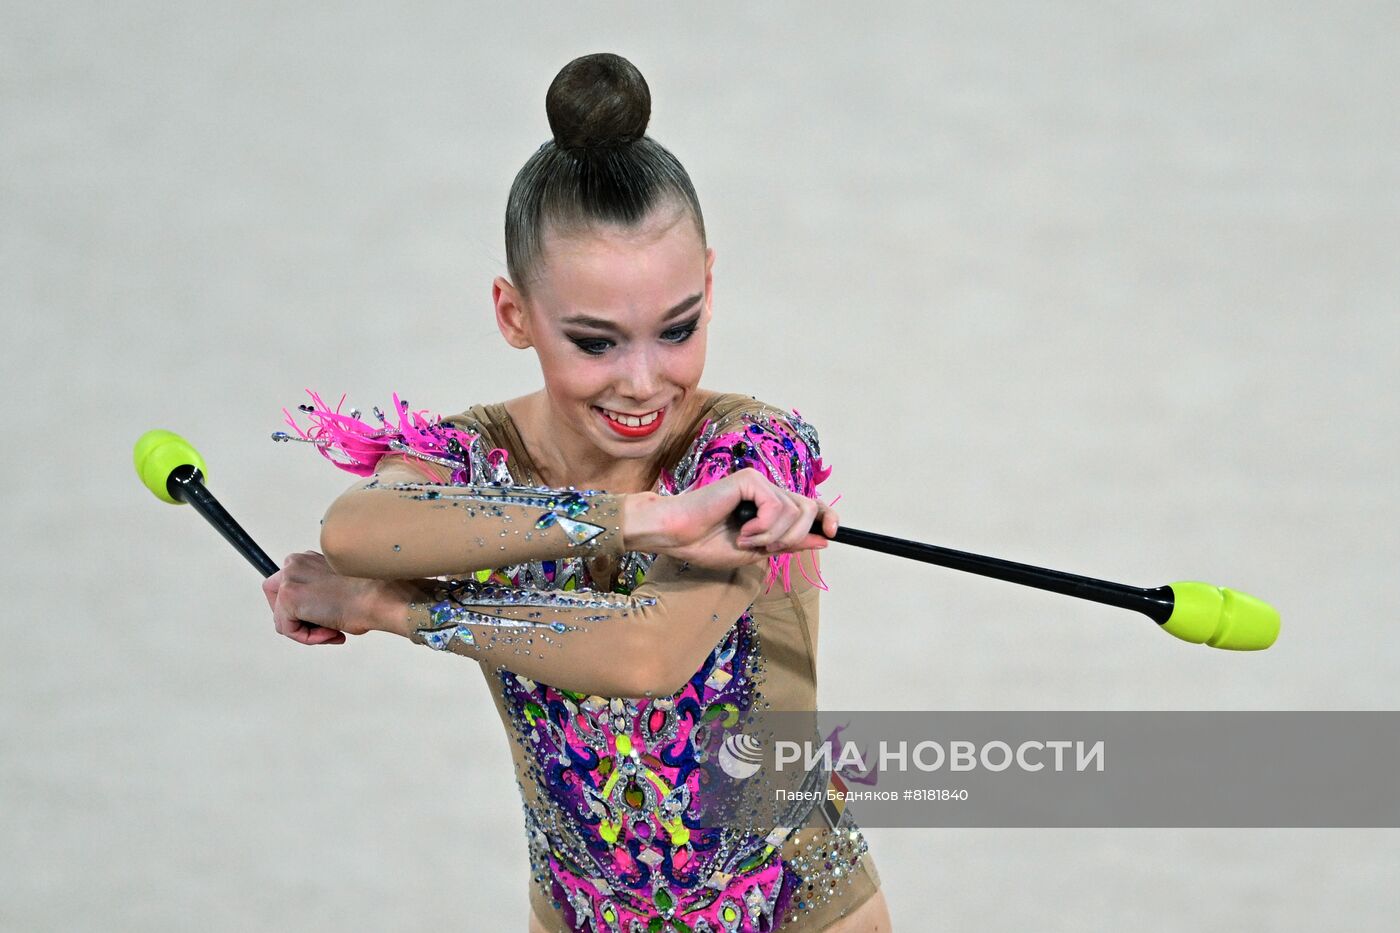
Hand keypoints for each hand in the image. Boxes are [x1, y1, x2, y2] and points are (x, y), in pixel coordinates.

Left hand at [262, 550, 388, 644]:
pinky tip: (331, 632)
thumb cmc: (371, 594)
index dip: (305, 608)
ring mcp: (289, 579)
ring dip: (306, 630)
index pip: (291, 585)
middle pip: (276, 599)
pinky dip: (307, 637)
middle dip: (297, 618)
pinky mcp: (289, 598)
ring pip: (282, 617)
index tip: (324, 618)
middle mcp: (295, 563)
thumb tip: (314, 611)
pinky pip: (287, 629)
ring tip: (332, 630)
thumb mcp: (339, 587)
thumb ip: (320, 592)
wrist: (380, 597)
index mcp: (309, 558)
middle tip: (323, 628)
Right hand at [626, 468, 837, 568]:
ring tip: (745, 538)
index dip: (826, 516)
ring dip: (773, 535)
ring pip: (795, 510)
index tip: (833, 532)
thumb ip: (789, 543)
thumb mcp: (758, 550)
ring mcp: (758, 483)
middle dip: (793, 535)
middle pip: (808, 509)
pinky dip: (763, 526)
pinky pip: (776, 506)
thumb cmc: (707, 543)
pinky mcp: (749, 479)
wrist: (678, 537)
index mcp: (769, 507)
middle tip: (765, 546)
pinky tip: (742, 530)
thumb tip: (823, 539)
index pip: (809, 506)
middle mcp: (767, 491)